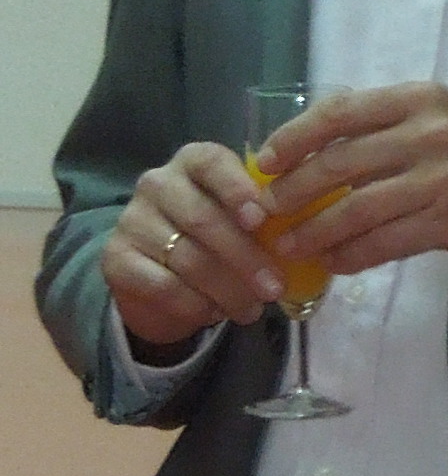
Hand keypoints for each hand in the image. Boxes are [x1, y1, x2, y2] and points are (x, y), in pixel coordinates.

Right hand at [98, 141, 284, 352]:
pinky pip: (161, 284)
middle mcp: (157, 183)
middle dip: (245, 258)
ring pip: (186, 256)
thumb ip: (265, 216)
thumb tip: (306, 236)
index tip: (262, 220)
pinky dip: (194, 304)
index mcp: (193, 161)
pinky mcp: (114, 258)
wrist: (161, 271)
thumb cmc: (219, 235)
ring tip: (253, 310)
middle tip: (274, 288)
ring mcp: (131, 219)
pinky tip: (215, 314)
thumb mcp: (242, 217)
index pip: (213, 163)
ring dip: (226, 289)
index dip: (237, 189)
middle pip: (203, 218)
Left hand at [260, 84, 447, 271]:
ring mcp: (441, 179)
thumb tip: (320, 144)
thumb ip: (395, 123)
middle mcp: (431, 133)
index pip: (339, 112)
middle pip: (338, 162)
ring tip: (290, 245)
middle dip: (291, 192)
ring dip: (313, 232)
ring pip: (354, 209)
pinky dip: (350, 255)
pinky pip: (383, 243)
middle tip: (267, 212)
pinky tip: (335, 262)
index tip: (266, 161)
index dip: (293, 138)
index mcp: (424, 98)